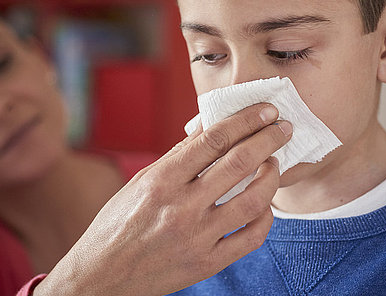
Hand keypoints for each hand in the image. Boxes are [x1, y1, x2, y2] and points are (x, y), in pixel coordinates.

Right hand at [33, 103, 291, 295]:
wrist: (103, 276)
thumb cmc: (118, 224)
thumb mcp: (141, 181)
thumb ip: (179, 157)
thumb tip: (212, 127)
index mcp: (161, 180)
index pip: (214, 139)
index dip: (246, 120)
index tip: (265, 110)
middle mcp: (181, 207)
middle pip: (239, 163)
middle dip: (268, 139)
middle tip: (282, 127)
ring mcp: (197, 237)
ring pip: (253, 200)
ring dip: (272, 175)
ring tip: (275, 163)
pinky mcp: (207, 264)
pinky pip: (251, 238)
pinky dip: (266, 216)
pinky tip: (266, 204)